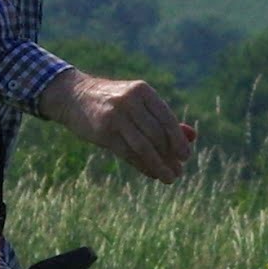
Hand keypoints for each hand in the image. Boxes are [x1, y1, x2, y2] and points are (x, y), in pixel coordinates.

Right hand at [43, 65, 195, 181]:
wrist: (74, 96)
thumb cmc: (113, 101)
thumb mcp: (138, 102)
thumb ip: (164, 118)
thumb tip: (192, 137)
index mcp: (142, 91)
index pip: (166, 118)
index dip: (178, 140)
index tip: (186, 156)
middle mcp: (130, 101)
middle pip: (156, 134)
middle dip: (170, 156)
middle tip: (178, 171)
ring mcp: (115, 116)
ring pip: (144, 146)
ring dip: (159, 165)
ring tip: (169, 177)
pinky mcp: (103, 131)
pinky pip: (128, 153)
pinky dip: (142, 166)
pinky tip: (152, 173)